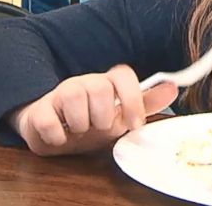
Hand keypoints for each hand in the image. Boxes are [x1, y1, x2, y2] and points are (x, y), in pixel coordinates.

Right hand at [9, 64, 178, 155]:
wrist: (53, 133)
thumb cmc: (89, 123)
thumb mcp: (120, 117)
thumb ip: (145, 103)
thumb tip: (172, 87)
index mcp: (105, 83)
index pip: (123, 75)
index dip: (133, 98)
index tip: (134, 124)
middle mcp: (83, 83)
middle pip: (99, 87)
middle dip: (102, 116)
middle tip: (98, 127)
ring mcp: (59, 93)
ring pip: (74, 98)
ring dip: (79, 125)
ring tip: (77, 131)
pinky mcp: (39, 110)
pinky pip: (50, 122)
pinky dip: (57, 137)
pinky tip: (60, 137)